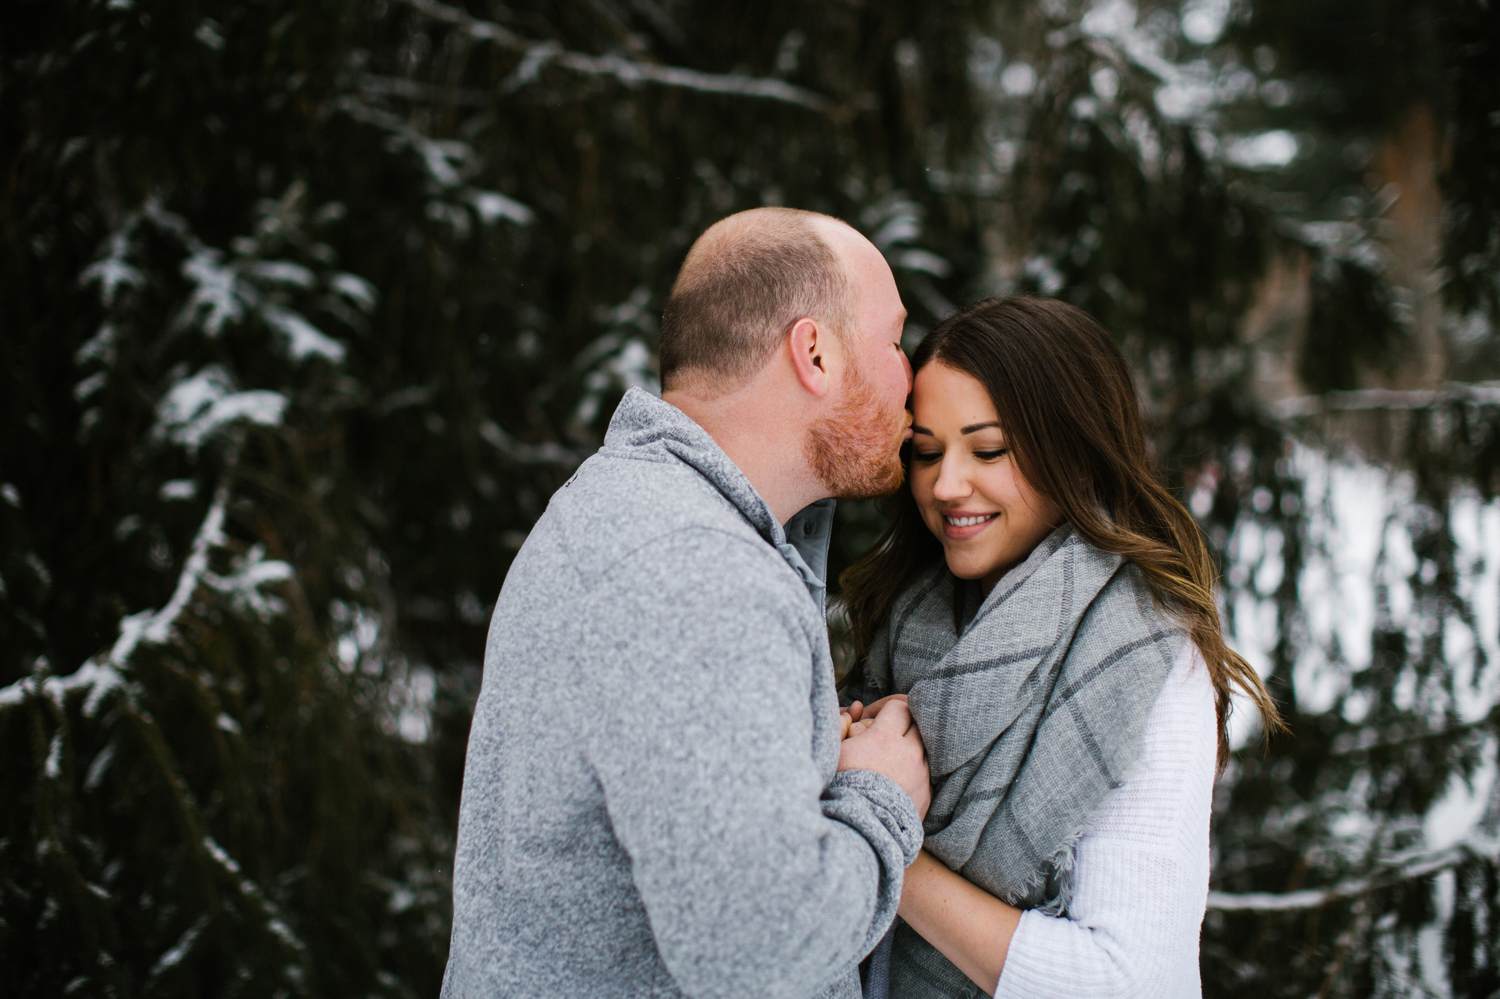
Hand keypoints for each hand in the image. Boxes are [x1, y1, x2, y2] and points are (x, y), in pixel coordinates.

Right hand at [837, 697, 930, 819]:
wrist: (860, 830)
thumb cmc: (841, 788)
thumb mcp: (834, 753)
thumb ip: (842, 726)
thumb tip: (852, 711)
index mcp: (886, 737)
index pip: (898, 706)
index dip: (885, 708)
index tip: (873, 717)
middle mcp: (909, 752)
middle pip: (915, 724)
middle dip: (901, 724)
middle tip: (884, 732)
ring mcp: (921, 774)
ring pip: (923, 748)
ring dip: (909, 747)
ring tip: (890, 756)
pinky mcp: (926, 794)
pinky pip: (926, 772)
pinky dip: (914, 770)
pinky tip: (897, 777)